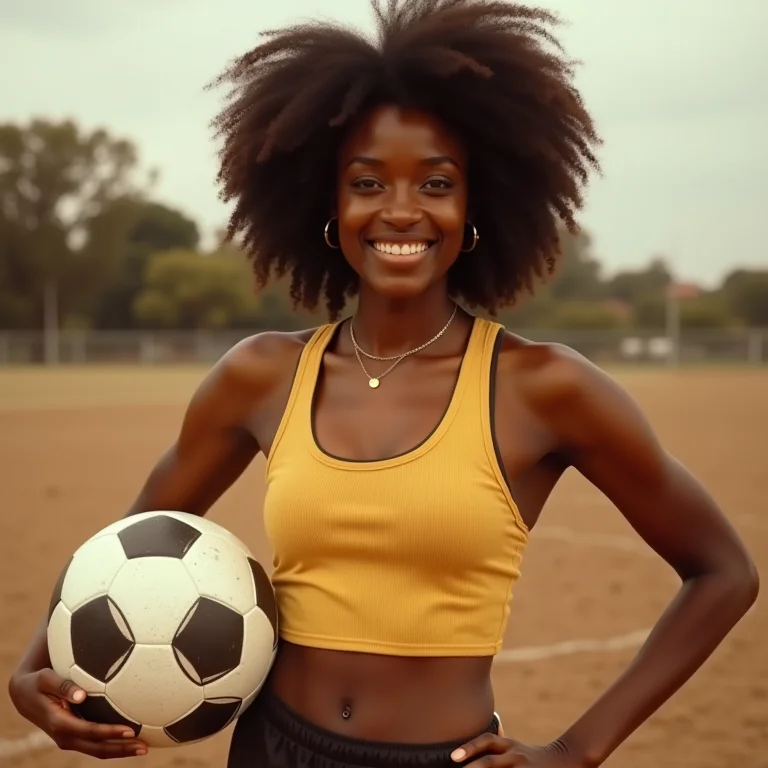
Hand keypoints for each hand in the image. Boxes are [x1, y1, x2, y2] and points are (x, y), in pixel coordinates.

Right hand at [9, 668, 146, 758]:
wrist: (24, 696)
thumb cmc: (38, 682)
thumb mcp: (45, 679)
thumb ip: (63, 685)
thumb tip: (82, 694)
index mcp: (59, 723)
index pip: (89, 731)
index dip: (109, 733)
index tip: (130, 730)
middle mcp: (65, 736)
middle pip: (96, 748)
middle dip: (120, 749)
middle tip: (144, 747)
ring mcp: (70, 739)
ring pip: (97, 750)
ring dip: (120, 751)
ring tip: (143, 748)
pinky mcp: (74, 736)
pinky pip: (95, 744)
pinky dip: (113, 744)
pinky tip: (131, 739)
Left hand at [451, 730, 583, 767]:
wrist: (567, 759)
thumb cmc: (533, 757)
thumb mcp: (515, 747)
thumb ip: (497, 746)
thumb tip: (474, 741)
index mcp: (509, 745)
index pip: (486, 741)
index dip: (469, 747)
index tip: (453, 756)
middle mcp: (515, 755)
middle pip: (490, 762)